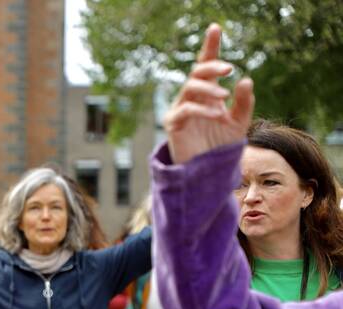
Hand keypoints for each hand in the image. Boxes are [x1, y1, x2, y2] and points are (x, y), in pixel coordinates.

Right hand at [164, 24, 253, 164]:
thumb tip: (245, 79)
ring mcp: (180, 109)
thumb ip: (244, 103)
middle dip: (212, 66)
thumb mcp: (240, 122)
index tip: (215, 27)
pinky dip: (202, 110)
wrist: (206, 172)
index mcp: (208, 93)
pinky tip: (217, 114)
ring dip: (208, 89)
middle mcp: (192, 97)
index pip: (207, 65)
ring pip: (191, 87)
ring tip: (224, 97)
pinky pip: (186, 109)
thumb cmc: (220, 146)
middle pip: (197, 72)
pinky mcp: (173, 124)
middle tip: (229, 69)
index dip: (211, 46)